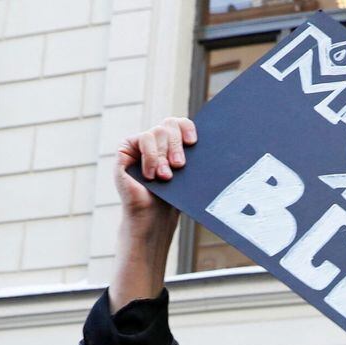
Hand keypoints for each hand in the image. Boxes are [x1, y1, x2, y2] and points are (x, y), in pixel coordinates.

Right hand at [110, 117, 196, 312]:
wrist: (154, 221)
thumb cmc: (173, 201)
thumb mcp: (188, 175)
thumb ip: (194, 157)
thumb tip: (221, 145)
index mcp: (171, 144)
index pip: (180, 123)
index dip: (187, 127)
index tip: (193, 142)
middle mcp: (155, 142)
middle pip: (169, 124)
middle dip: (176, 145)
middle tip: (180, 166)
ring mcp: (139, 146)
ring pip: (156, 132)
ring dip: (163, 155)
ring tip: (165, 177)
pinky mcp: (125, 153)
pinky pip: (141, 139)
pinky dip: (150, 157)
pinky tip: (151, 175)